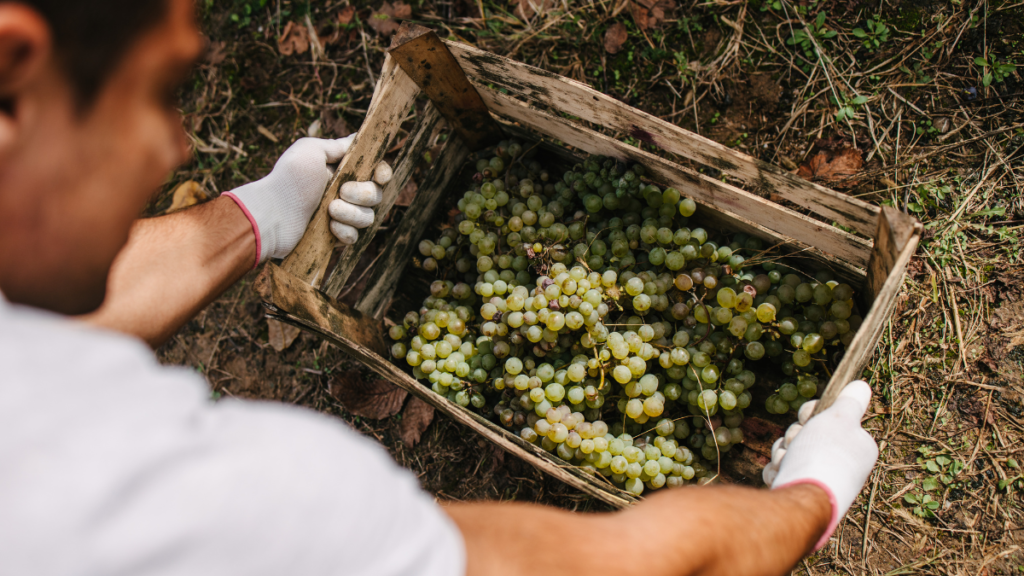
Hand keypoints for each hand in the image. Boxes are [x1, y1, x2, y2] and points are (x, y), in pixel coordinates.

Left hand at [223, 136, 391, 264]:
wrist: (271, 214)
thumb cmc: (289, 179)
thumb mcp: (310, 150)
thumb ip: (337, 145)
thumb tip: (356, 139)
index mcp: (339, 170)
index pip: (375, 171)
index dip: (382, 173)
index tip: (379, 175)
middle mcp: (343, 192)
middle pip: (376, 194)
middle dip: (364, 193)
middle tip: (342, 191)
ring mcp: (340, 216)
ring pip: (368, 217)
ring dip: (352, 213)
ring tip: (330, 209)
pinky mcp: (334, 237)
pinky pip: (355, 237)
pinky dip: (344, 232)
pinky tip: (329, 227)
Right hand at [763, 380, 877, 549]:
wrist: (803, 500)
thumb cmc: (824, 456)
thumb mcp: (840, 418)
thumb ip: (851, 402)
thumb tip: (862, 386)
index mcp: (856, 447)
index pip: (829, 418)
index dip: (812, 412)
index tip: (807, 415)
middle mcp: (840, 465)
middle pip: (806, 434)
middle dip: (794, 435)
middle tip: (797, 442)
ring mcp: (818, 481)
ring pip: (790, 452)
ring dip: (783, 453)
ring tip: (787, 463)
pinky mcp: (798, 494)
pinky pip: (781, 472)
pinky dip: (777, 472)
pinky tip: (781, 476)